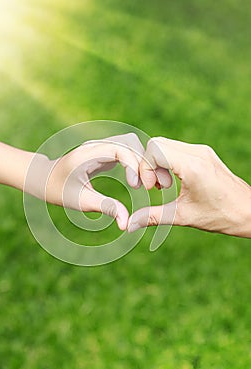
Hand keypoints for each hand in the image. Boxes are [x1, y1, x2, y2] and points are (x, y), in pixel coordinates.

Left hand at [25, 133, 143, 230]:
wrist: (43, 178)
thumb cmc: (57, 190)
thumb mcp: (80, 201)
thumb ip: (104, 207)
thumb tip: (126, 223)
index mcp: (89, 153)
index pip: (120, 148)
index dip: (133, 165)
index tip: (137, 187)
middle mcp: (97, 145)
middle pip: (130, 142)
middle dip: (143, 161)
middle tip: (151, 186)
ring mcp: (101, 147)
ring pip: (131, 145)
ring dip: (142, 162)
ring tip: (150, 185)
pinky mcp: (105, 153)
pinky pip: (127, 152)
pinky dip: (137, 164)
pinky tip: (141, 183)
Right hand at [128, 137, 250, 236]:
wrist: (249, 212)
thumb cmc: (221, 215)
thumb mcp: (184, 217)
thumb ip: (153, 217)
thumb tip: (129, 225)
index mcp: (192, 166)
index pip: (154, 149)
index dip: (145, 168)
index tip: (151, 188)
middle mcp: (197, 152)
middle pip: (157, 143)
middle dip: (149, 165)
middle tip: (156, 187)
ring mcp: (202, 151)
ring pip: (165, 144)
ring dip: (158, 164)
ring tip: (165, 186)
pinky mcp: (204, 154)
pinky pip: (176, 149)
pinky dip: (167, 162)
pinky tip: (173, 182)